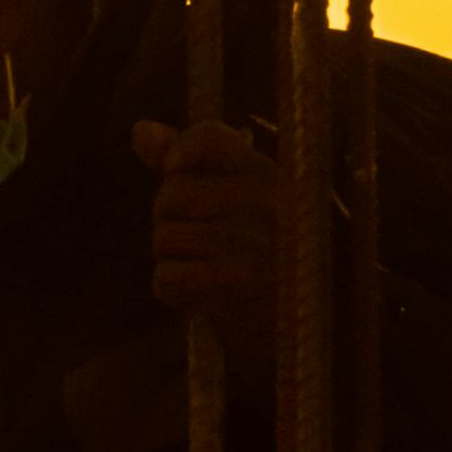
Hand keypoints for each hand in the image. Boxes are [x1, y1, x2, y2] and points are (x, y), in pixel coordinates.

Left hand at [133, 114, 276, 348]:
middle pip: (173, 194)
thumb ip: (186, 159)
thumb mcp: (239, 195)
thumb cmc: (267, 249)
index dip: (178, 154)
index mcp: (271, 174)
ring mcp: (255, 246)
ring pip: (164, 238)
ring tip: (200, 263)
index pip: (208, 139)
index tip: (177, 172)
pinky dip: (173, 289)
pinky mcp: (240, 289)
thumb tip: (139, 129)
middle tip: (192, 233)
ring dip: (170, 256)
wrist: (311, 323)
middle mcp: (266, 203)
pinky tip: (197, 291)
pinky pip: (167, 279)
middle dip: (168, 218)